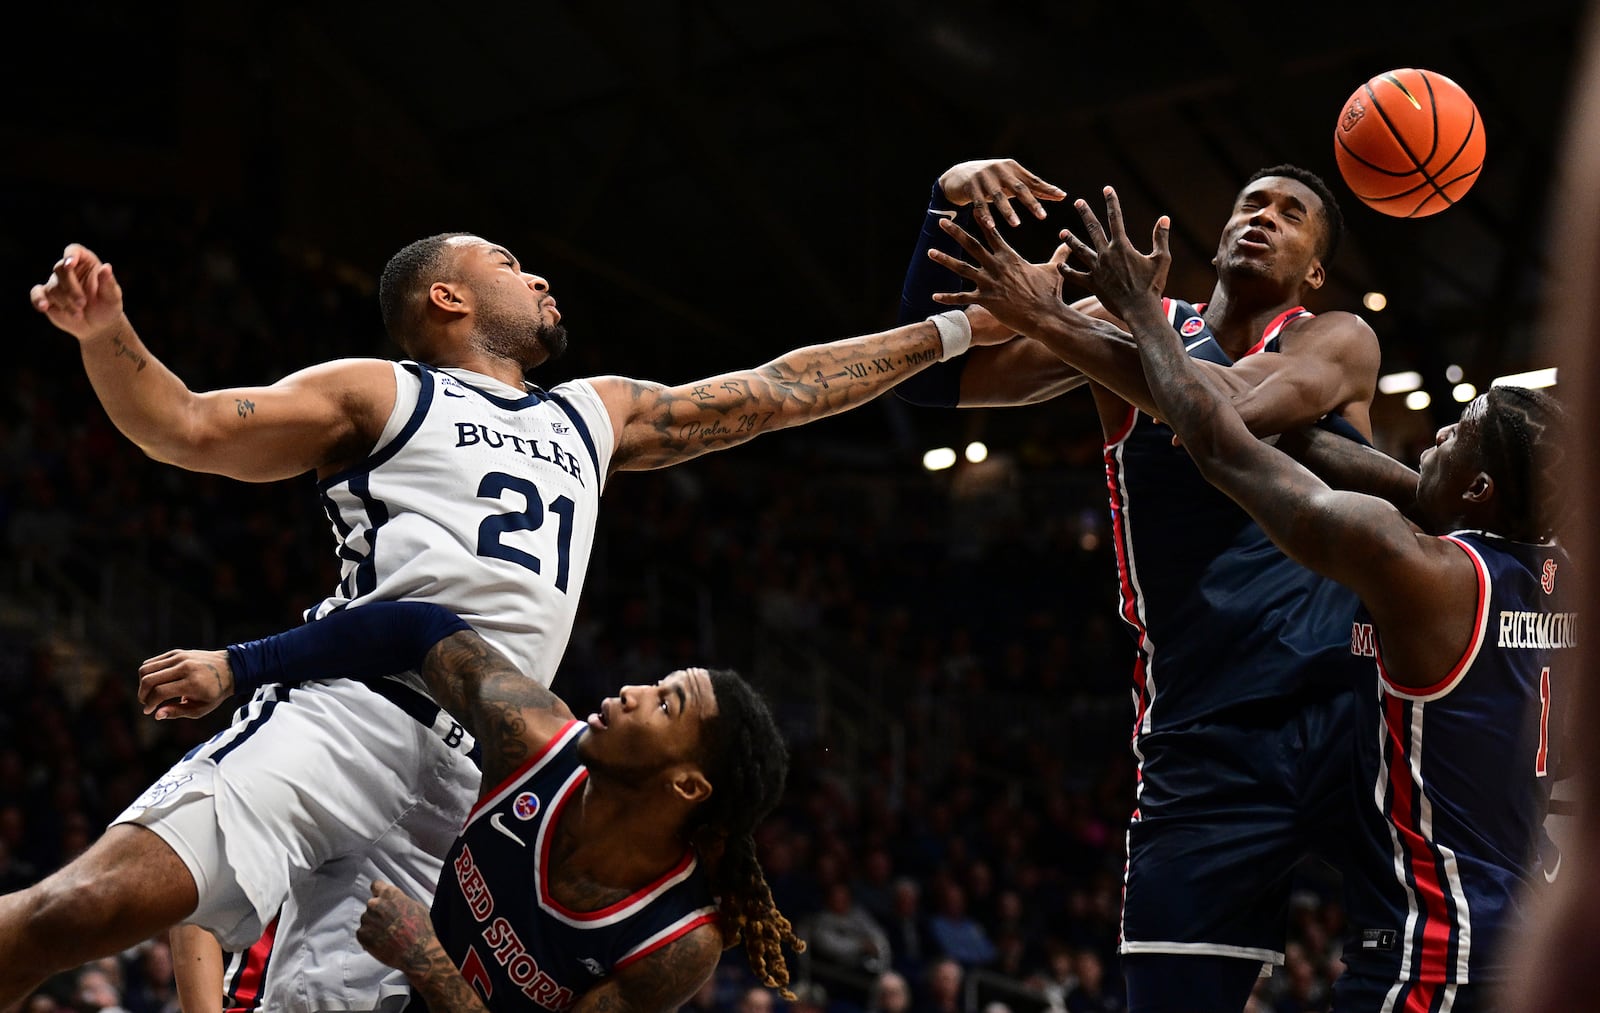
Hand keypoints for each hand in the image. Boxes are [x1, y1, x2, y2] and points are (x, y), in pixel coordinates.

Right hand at [30, 244, 126, 342]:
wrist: (98, 325)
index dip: (70, 255)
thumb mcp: (112, 297)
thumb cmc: (108, 307)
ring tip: (78, 315)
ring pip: (53, 287)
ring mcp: (56, 282)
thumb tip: (106, 268)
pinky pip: (37, 293)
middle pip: (60, 270)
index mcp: (86, 263)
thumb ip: (108, 283)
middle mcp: (69, 269)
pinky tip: (43, 307)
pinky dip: (38, 299)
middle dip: (70, 288)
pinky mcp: (47, 296)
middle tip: (82, 304)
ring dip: (65, 302)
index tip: (70, 265)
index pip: (74, 251)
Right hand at [137, 649, 234, 719]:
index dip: (150, 703)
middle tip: (146, 703)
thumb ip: (177, 712)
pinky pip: (152, 661)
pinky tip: (154, 683)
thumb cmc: (215, 693)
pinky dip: (148, 673)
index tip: (148, 711)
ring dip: (142, 683)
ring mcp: (180, 657)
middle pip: (150, 679)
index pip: (160, 692)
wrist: (230, 669)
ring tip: (148, 694)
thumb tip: (156, 715)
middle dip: (142, 694)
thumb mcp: (201, 708)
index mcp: (193, 683)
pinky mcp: (176, 652)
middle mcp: (185, 667)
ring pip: (146, 668)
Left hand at [358, 881, 439, 975]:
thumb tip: (393, 901)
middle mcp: (375, 904)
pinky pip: (362, 933)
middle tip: (389, 924)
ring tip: (387, 936)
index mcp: (389, 894)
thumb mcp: (415, 906)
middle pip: (372, 905)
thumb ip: (399, 900)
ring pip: (367, 920)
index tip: (381, 900)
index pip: (376, 885)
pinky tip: (382, 943)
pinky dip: (369, 938)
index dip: (379, 893)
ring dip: (373, 926)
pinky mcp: (362, 935)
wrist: (417, 952)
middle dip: (378, 913)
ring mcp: (367, 919)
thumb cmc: (421, 929)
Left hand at [926, 215, 1080, 339]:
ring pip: (962, 268)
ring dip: (945, 260)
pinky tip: (933, 296)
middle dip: (955, 232)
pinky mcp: (986, 300)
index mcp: (1010, 257)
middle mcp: (997, 266)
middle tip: (941, 221)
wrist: (1046, 316)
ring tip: (930, 251)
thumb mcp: (1054, 270)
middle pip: (972, 245)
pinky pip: (963, 298)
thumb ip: (1059, 254)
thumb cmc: (1050, 293)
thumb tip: (1069, 242)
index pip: (993, 233)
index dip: (982, 220)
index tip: (973, 208)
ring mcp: (990, 283)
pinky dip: (948, 298)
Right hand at [938, 158, 1065, 229]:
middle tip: (1042, 216)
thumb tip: (1060, 194)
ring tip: (1016, 224)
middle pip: (1018, 188)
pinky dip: (985, 215)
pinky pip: (979, 203)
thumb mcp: (1011, 181)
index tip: (1061, 197)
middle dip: (1031, 202)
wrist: (958, 175)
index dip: (1047, 188)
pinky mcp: (970, 187)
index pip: (1033, 180)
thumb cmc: (992, 181)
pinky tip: (991, 225)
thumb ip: (1033, 187)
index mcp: (1013, 168)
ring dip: (1008, 211)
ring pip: (998, 197)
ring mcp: (984, 178)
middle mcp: (1000, 170)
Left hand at [1057, 187, 1170, 320]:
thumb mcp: (1161, 259)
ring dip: (1071, 240)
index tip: (1107, 189)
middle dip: (1086, 213)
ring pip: (1080, 250)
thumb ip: (1160, 237)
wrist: (1139, 309)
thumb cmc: (1153, 285)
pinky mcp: (1092, 283)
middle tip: (1077, 202)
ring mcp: (1097, 269)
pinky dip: (1067, 271)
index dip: (1111, 202)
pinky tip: (1060, 265)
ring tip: (1062, 232)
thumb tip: (1164, 218)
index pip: (1115, 218)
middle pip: (1093, 229)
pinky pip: (1076, 276)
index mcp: (1122, 246)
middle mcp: (1106, 254)